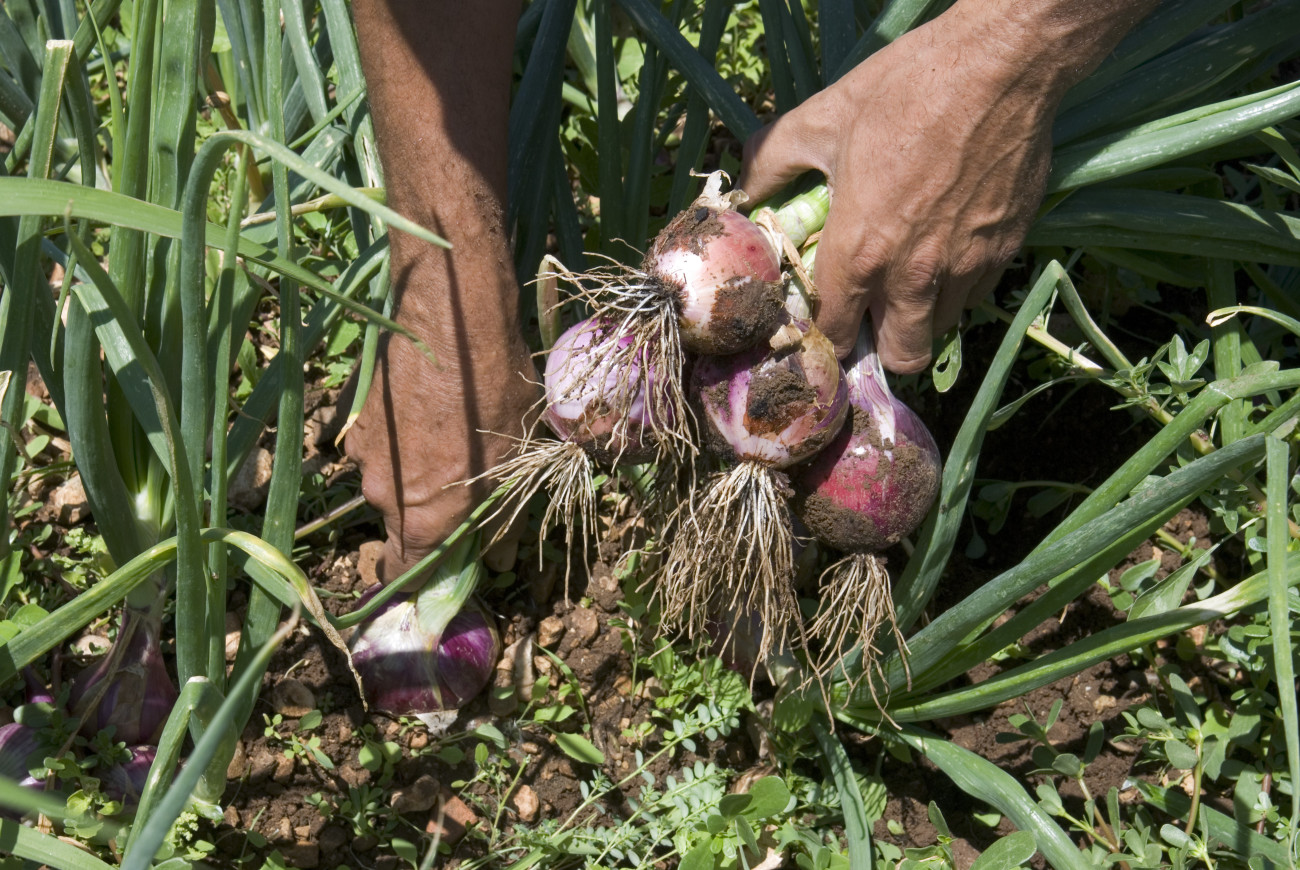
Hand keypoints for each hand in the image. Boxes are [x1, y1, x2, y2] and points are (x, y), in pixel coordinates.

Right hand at [344, 329, 538, 580]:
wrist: (451, 326)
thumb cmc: (493, 399)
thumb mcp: (514, 462)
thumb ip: (501, 518)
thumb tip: (498, 559)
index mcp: (421, 518)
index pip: (400, 574)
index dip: (418, 576)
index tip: (438, 565)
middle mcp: (382, 494)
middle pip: (398, 522)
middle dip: (425, 513)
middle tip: (459, 483)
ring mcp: (362, 454)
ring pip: (388, 480)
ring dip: (412, 471)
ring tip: (448, 436)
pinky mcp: (355, 418)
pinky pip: (378, 446)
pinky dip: (399, 440)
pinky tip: (429, 412)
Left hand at [740, 5, 1066, 370]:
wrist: (1003, 64)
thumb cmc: (908, 88)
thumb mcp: (824, 116)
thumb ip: (774, 159)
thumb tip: (745, 186)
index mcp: (861, 250)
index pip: (834, 332)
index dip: (824, 334)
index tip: (823, 318)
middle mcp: (914, 274)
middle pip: (899, 355)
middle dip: (880, 343)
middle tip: (870, 310)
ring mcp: (965, 267)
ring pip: (940, 328)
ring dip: (920, 314)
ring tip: (907, 276)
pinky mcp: (1006, 251)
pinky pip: (975, 294)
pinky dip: (956, 285)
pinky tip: (945, 246)